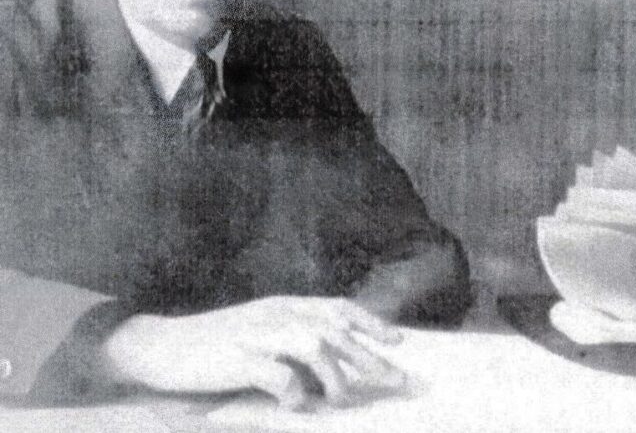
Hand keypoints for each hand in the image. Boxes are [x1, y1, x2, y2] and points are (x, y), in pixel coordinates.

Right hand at [101, 295, 404, 408]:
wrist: (159, 346)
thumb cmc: (213, 343)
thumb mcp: (260, 329)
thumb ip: (293, 337)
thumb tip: (332, 362)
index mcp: (284, 305)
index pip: (339, 308)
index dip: (371, 324)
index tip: (398, 342)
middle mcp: (277, 314)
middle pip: (337, 331)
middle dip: (371, 357)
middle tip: (396, 381)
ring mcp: (259, 335)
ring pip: (316, 347)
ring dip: (334, 376)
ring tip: (338, 401)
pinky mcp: (239, 360)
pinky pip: (281, 377)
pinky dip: (295, 395)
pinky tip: (295, 408)